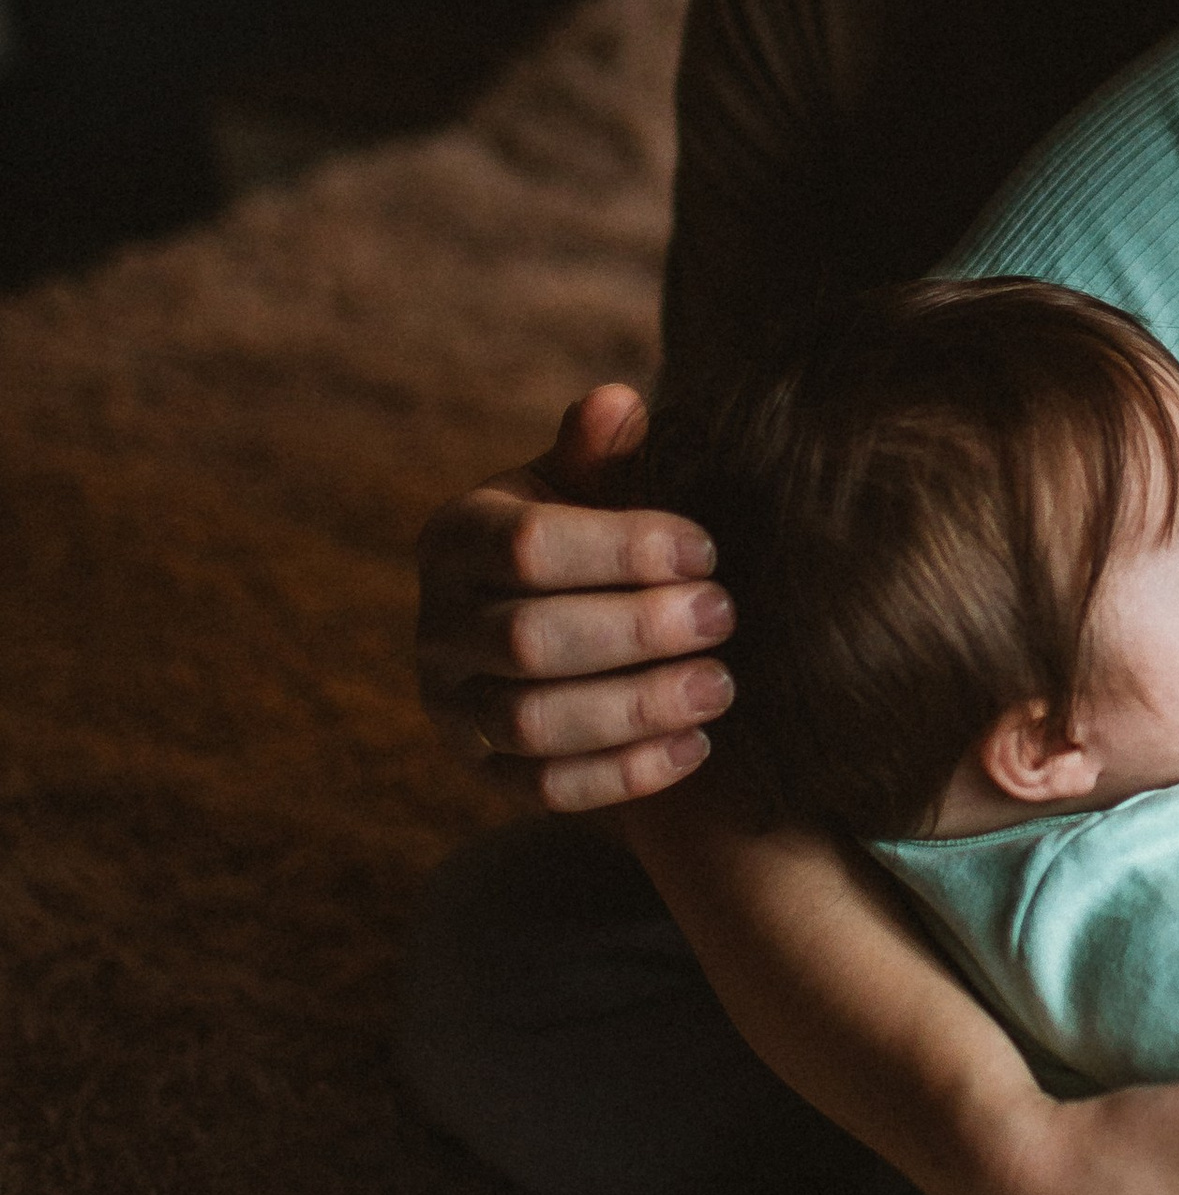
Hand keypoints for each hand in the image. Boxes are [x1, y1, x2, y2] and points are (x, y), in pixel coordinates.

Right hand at [415, 385, 737, 811]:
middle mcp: (438, 626)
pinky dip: (625, 773)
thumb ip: (600, 452)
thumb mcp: (587, 485)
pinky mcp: (484, 773)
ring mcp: (453, 707)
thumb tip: (617, 406)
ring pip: (532, 722)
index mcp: (457, 537)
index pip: (526, 545)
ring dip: (637, 707)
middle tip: (724, 616)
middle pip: (528, 640)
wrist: (562, 622)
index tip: (706, 549)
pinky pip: (545, 789)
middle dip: (637, 630)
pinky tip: (698, 747)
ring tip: (721, 686)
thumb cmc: (588, 538)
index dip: (622, 548)